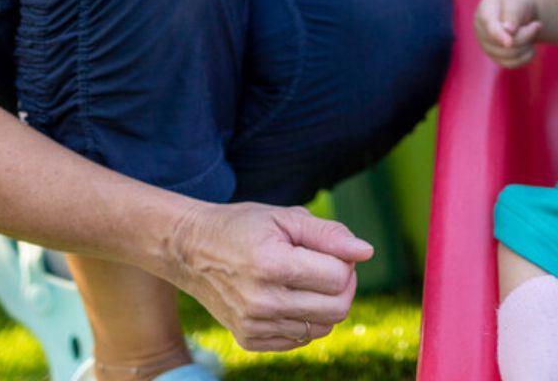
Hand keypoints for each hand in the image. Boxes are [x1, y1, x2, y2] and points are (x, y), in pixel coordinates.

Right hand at [168, 201, 372, 351]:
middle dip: (344, 285)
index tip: (330, 248)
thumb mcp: (285, 216)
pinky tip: (290, 295)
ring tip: (306, 277)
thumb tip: (366, 252)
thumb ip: (329, 234)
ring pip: (323, 328)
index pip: (339, 278)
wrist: (192, 251)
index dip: (345, 260)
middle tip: (328, 264)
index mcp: (272, 265)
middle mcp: (262, 302)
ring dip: (326, 302)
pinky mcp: (250, 341)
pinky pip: (301, 339)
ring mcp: (254, 326)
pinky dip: (306, 318)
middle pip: (337, 309)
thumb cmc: (243, 226)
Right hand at [474, 0, 542, 67]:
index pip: (490, 27)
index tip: (509, 42)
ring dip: (527, 45)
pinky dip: (526, 57)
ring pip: (509, 55)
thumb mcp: (518, 2)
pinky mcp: (496, 57)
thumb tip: (508, 31)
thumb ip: (513, 14)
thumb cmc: (518, 3)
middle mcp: (481, 31)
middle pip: (503, 43)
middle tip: (537, 24)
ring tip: (533, 32)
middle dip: (526, 35)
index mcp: (484, 12)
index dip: (499, 35)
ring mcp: (487, 46)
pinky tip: (530, 46)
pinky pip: (512, 64)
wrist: (520, 11)